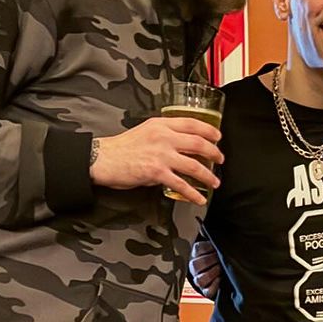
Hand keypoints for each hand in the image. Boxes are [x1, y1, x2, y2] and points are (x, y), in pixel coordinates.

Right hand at [91, 117, 223, 206]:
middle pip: (198, 143)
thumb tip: (182, 145)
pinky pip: (181, 184)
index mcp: (161, 124)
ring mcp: (161, 155)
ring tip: (214, 182)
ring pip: (194, 165)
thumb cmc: (122, 147)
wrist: (102, 158)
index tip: (218, 137)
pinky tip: (199, 198)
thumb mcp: (145, 131)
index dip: (209, 130)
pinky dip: (193, 193)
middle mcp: (163, 137)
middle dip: (214, 153)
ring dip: (208, 176)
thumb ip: (164, 134)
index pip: (191, 123)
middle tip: (220, 160)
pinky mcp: (156, 172)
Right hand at [189, 237, 220, 299]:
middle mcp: (195, 268)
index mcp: (196, 254)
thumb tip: (201, 222)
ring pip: (200, 279)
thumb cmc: (217, 254)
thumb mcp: (214, 243)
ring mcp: (200, 280)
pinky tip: (221, 279)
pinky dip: (214, 286)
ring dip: (212, 273)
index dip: (208, 247)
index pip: (197, 249)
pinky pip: (208, 291)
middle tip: (220, 258)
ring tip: (221, 268)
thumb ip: (209, 235)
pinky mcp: (207, 290)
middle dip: (210, 260)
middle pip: (196, 264)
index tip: (216, 246)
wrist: (222, 271)